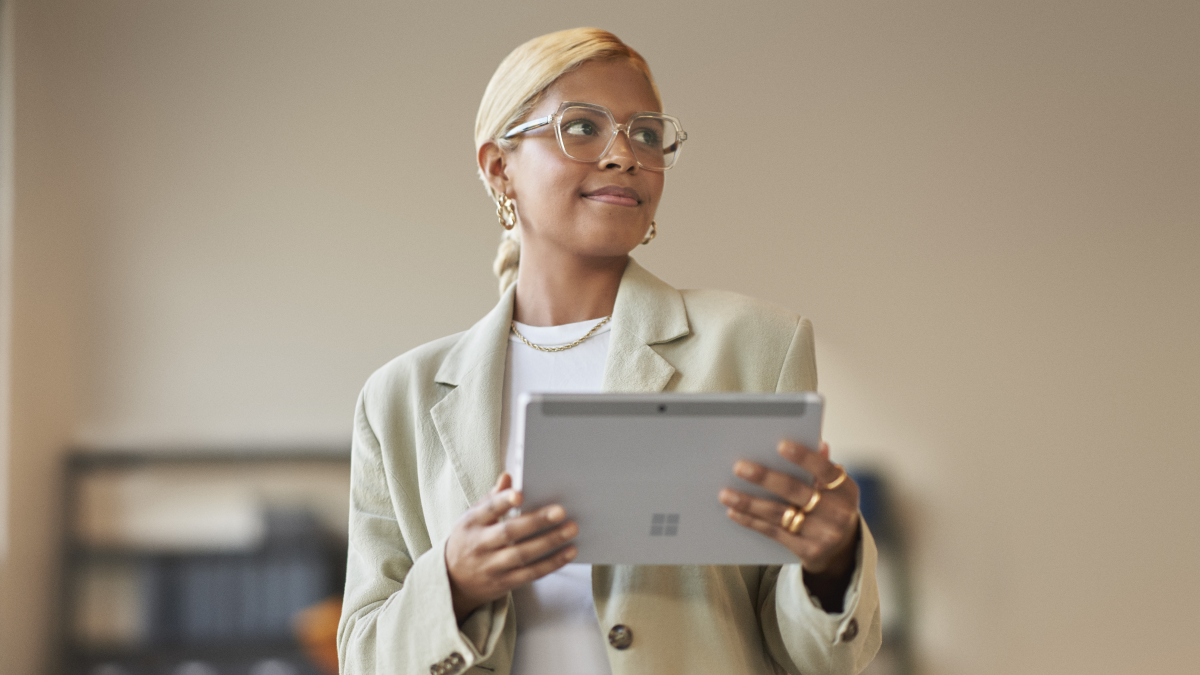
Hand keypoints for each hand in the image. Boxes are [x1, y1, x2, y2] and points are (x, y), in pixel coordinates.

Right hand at [445, 473, 578, 620]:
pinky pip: (530, 574)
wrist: (453, 582)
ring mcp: (491, 566)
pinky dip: (552, 563)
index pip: (487, 510)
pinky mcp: (503, 583)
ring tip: (571, 529)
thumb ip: (492, 498)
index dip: (502, 502)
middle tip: (561, 511)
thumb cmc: (469, 539)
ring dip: (549, 542)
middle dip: (536, 521)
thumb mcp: (472, 518)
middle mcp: (479, 545)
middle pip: (509, 533)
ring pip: (522, 555)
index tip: (519, 494)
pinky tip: (569, 552)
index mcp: (471, 523)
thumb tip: (508, 476)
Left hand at [719, 441, 859, 577]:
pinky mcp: (808, 552)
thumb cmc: (831, 507)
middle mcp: (837, 513)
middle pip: (795, 491)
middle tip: (739, 467)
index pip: (825, 469)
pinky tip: (734, 511)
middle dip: (764, 478)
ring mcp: (823, 535)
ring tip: (725, 493)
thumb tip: (818, 443)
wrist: (842, 551)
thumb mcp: (835, 488)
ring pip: (779, 514)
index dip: (803, 457)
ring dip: (749, 502)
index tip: (780, 445)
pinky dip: (751, 521)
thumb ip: (823, 467)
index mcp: (845, 490)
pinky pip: (773, 532)